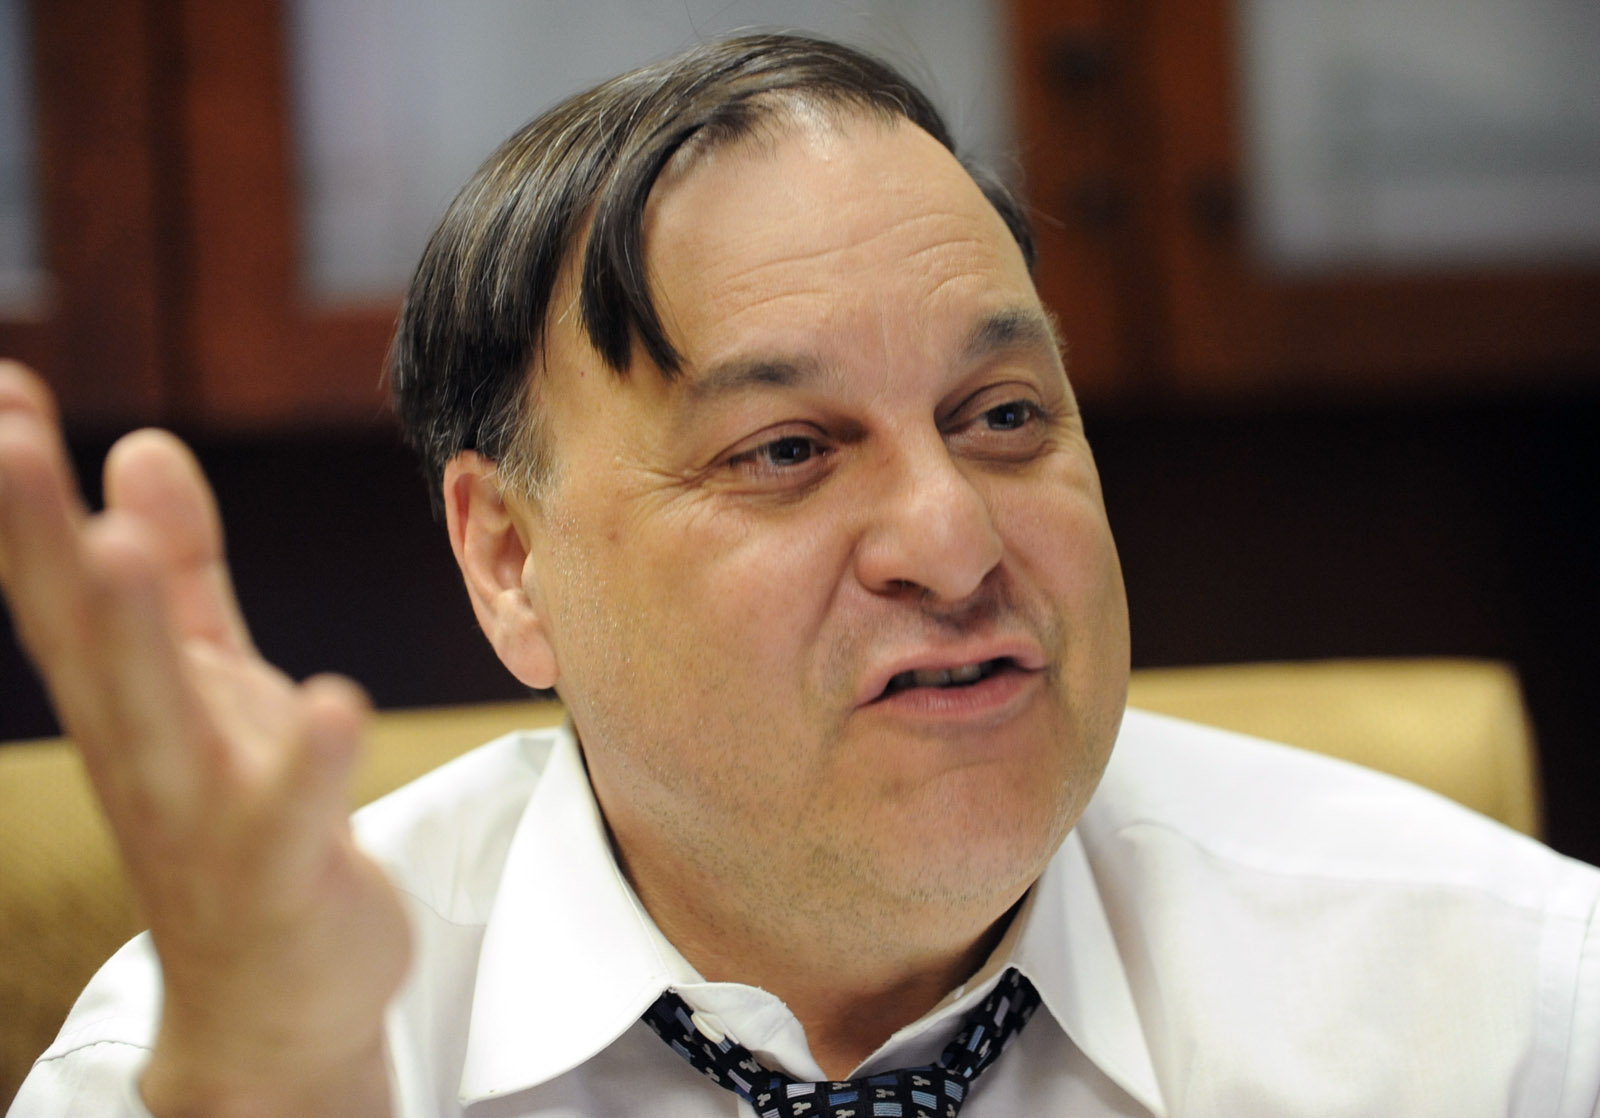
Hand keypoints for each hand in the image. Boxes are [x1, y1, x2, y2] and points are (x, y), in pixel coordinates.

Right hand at [0, 362, 406, 1115]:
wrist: (274, 990)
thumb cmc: (238, 809)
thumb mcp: (208, 675)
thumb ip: (183, 570)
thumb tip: (142, 445)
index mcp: (129, 695)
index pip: (63, 583)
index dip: (24, 496)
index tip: (0, 388)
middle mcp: (148, 750)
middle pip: (88, 639)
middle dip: (42, 540)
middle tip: (2, 435)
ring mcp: (206, 817)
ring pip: (162, 723)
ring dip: (137, 639)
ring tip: (118, 549)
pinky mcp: (282, 874)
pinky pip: (292, 814)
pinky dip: (307, 761)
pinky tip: (331, 702)